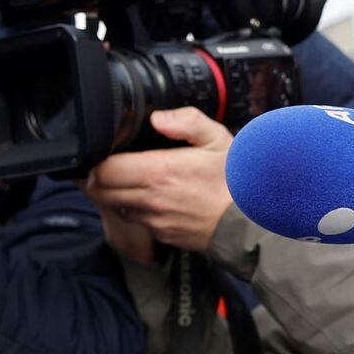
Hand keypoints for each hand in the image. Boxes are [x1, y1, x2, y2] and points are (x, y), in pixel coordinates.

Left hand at [86, 107, 232, 253]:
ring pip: (112, 206)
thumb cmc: (238, 179)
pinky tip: (146, 197)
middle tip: (108, 166)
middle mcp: (151, 199)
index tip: (106, 154)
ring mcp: (154, 220)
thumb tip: (157, 118)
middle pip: (100, 190)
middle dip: (97, 177)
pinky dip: (131, 209)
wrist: (255, 220)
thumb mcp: (218, 139)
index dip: (99, 161)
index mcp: (160, 171)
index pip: (105, 170)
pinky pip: (133, 221)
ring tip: (125, 180)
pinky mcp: (160, 234)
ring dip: (112, 193)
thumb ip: (186, 121)